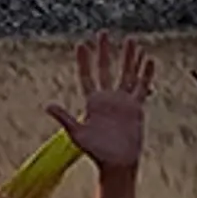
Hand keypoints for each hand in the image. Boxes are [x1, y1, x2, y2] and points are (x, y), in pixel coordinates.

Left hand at [50, 34, 153, 171]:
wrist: (118, 164)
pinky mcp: (136, 107)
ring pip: (126, 74)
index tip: (81, 45)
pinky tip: (148, 60)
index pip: (87, 76)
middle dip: (105, 52)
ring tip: (131, 41)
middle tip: (103, 33)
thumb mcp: (78, 134)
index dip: (84, 61)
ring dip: (129, 58)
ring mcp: (123, 101)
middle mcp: (107, 98)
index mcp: (92, 102)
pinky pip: (142, 87)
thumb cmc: (96, 152)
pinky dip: (145, 74)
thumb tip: (48, 106)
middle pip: (106, 69)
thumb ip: (65, 118)